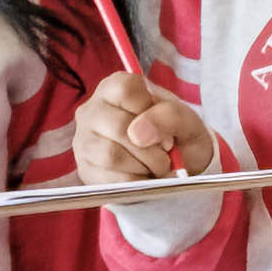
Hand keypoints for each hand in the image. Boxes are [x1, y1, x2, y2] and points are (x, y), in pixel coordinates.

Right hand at [76, 74, 216, 183]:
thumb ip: (170, 116)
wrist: (176, 170)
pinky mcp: (85, 170)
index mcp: (115, 87)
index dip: (151, 111)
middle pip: (119, 127)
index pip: (126, 90)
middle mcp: (92, 110)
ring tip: (155, 166)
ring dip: (144, 166)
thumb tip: (137, 133)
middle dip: (152, 148)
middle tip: (165, 153)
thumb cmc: (178, 138)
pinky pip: (110, 181)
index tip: (164, 126)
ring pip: (111, 155)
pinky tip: (143, 177)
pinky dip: (136, 183)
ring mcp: (84, 140)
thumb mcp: (187, 121)